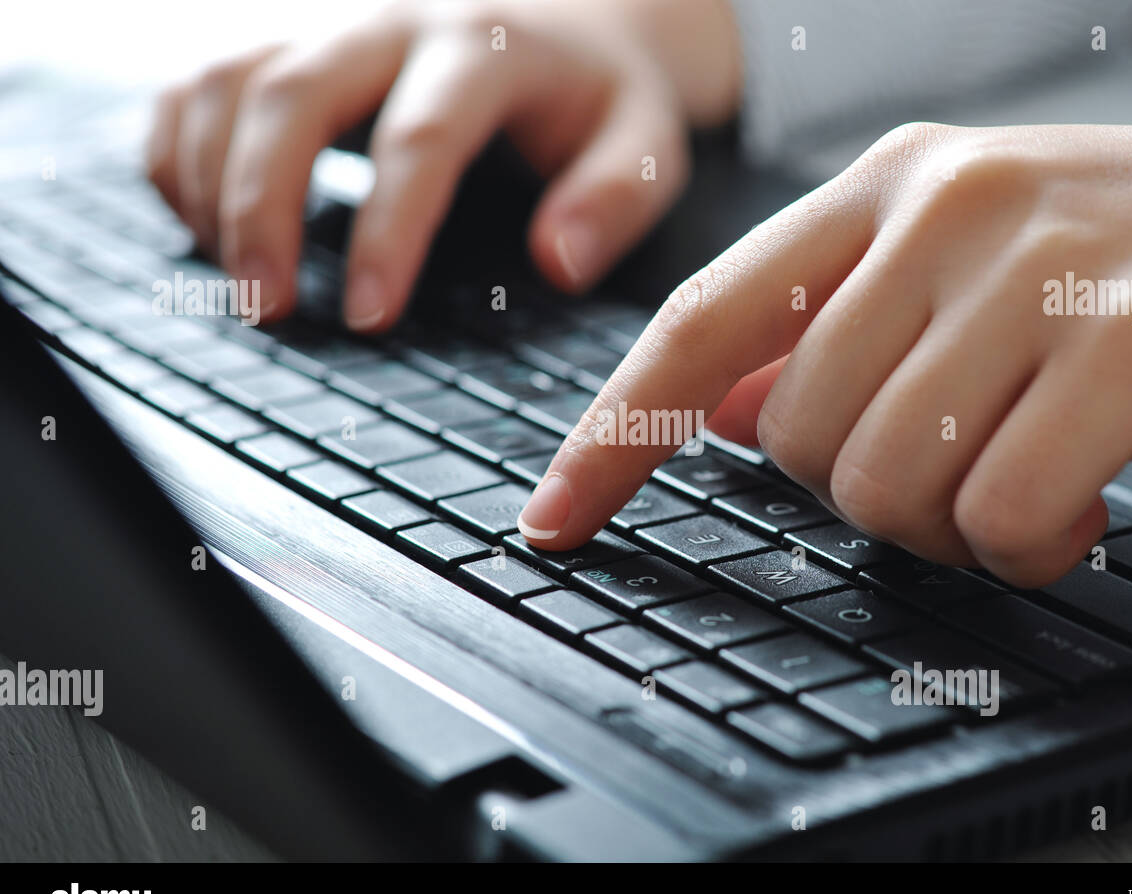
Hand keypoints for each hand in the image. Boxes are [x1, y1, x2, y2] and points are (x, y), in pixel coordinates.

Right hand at [145, 0, 740, 329]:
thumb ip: (612, 201)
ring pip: (228, 79)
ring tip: (241, 283)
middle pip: (292, 92)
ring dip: (212, 185)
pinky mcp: (286, 38)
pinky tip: (205, 226)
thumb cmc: (597, 99)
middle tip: (265, 310)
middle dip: (263, 207)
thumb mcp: (643, 144)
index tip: (370, 317)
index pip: (420, 138)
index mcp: (486, 49)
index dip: (388, 231)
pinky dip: (180, 154)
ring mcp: (328, 22)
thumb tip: (558, 263)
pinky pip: (199, 83)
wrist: (569, 15)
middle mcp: (391, 21)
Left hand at [518, 122, 1131, 586]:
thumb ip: (840, 330)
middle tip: (966, 469)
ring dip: (954, 527)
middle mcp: (945, 207)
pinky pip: (999, 510)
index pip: (703, 318)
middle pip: (799, 435)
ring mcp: (1034, 269)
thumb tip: (729, 414)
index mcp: (889, 182)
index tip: (558, 512)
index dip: (617, 428)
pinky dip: (1029, 545)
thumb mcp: (975, 266)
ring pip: (888, 482)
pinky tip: (1082, 509)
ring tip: (1034, 485)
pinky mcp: (1127, 347)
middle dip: (868, 496)